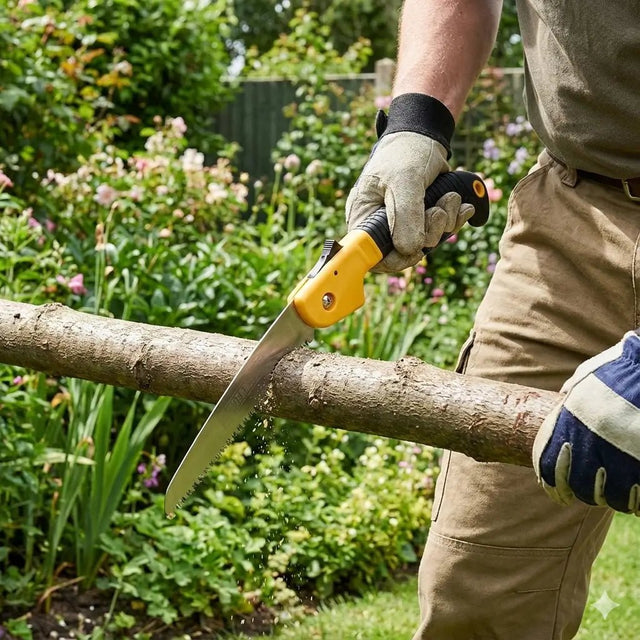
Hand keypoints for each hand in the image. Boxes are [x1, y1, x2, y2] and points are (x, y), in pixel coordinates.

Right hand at [346, 93, 474, 272]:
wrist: (424, 136)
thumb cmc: (406, 152)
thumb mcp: (405, 179)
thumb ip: (405, 215)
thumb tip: (410, 249)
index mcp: (364, 216)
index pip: (372, 256)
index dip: (394, 260)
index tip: (415, 249)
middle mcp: (381, 224)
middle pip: (404, 252)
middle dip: (429, 233)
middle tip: (437, 209)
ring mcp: (403, 223)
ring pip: (427, 242)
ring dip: (445, 222)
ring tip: (449, 197)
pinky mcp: (422, 220)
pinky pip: (440, 232)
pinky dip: (454, 220)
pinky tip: (460, 204)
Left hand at [533, 331, 639, 513]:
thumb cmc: (622, 370)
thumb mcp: (588, 377)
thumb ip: (573, 392)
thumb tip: (563, 396)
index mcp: (567, 426)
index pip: (549, 470)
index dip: (554, 487)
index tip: (561, 495)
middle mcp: (589, 446)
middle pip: (582, 489)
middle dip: (589, 492)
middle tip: (599, 488)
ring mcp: (620, 460)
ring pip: (614, 498)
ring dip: (617, 496)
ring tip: (624, 487)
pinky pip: (639, 499)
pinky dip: (639, 500)